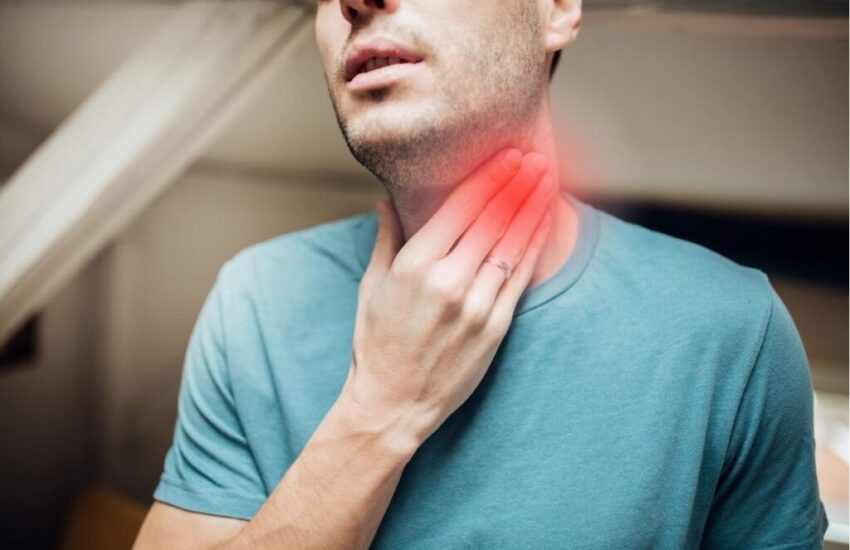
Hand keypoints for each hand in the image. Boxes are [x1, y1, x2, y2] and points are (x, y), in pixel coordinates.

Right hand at [342, 148, 555, 443]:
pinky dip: (535, 245)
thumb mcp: (372, 287)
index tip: (508, 155)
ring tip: (548, 180)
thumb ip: (386, 240)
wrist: (393, 404)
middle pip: (494, 219)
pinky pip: (521, 276)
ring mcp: (476, 305)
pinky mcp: (495, 327)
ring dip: (534, 207)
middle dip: (518, 184)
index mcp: (414, 266)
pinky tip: (545, 223)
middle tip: (536, 157)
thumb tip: (386, 200)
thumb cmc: (376, 344)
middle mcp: (448, 281)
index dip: (490, 178)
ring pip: (513, 243)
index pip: (462, 207)